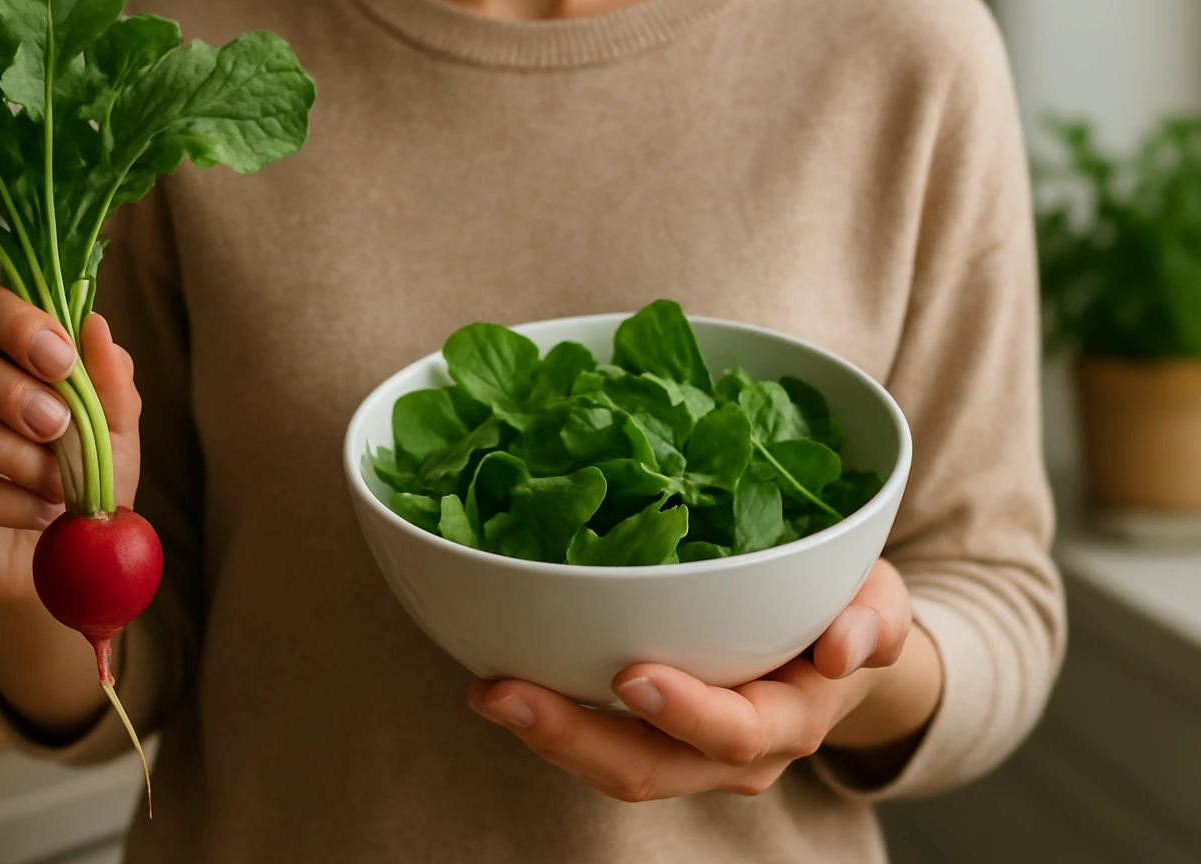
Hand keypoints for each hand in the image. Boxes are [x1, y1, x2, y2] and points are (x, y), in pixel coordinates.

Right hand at [0, 276, 141, 602]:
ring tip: (59, 481)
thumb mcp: (113, 428)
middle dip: (8, 388)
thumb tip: (97, 324)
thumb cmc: (82, 475)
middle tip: (59, 424)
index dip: (13, 318)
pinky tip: (41, 511)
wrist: (67, 556)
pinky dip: (3, 499)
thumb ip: (108, 379)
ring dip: (11, 452)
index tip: (62, 358)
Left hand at [470, 559, 933, 800]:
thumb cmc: (848, 613)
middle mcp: (730, 752)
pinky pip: (594, 736)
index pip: (735, 729)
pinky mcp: (646, 731)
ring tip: (485, 689)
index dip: (684, 711)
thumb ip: (876, 617)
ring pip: (609, 763)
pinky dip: (548, 712)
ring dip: (544, 732)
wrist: (839, 652)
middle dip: (571, 736)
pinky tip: (499, 672)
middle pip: (646, 767)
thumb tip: (848, 646)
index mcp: (789, 719)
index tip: (632, 675)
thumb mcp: (880, 599)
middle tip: (503, 693)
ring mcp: (683, 750)